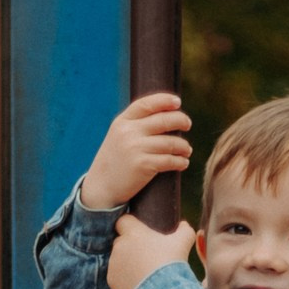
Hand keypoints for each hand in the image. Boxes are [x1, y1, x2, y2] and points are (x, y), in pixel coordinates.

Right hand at [79, 92, 191, 209]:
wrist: (100, 187)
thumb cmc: (114, 161)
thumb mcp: (118, 136)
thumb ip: (135, 125)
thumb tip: (164, 115)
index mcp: (122, 122)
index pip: (146, 104)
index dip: (164, 100)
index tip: (177, 102)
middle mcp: (129, 132)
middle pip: (164, 120)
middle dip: (181, 120)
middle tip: (188, 124)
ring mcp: (135, 148)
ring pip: (170, 142)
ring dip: (183, 146)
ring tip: (187, 150)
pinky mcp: (142, 165)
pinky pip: (169, 160)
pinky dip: (180, 162)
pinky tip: (183, 163)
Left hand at [107, 212, 196, 288]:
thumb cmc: (172, 263)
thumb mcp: (184, 241)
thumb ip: (184, 229)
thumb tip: (183, 225)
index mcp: (133, 232)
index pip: (123, 220)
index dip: (131, 225)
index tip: (140, 232)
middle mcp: (120, 245)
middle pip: (121, 240)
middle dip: (130, 245)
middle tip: (146, 254)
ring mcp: (114, 263)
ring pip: (118, 258)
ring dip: (127, 262)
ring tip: (144, 271)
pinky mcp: (111, 280)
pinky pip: (116, 275)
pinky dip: (124, 278)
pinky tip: (138, 282)